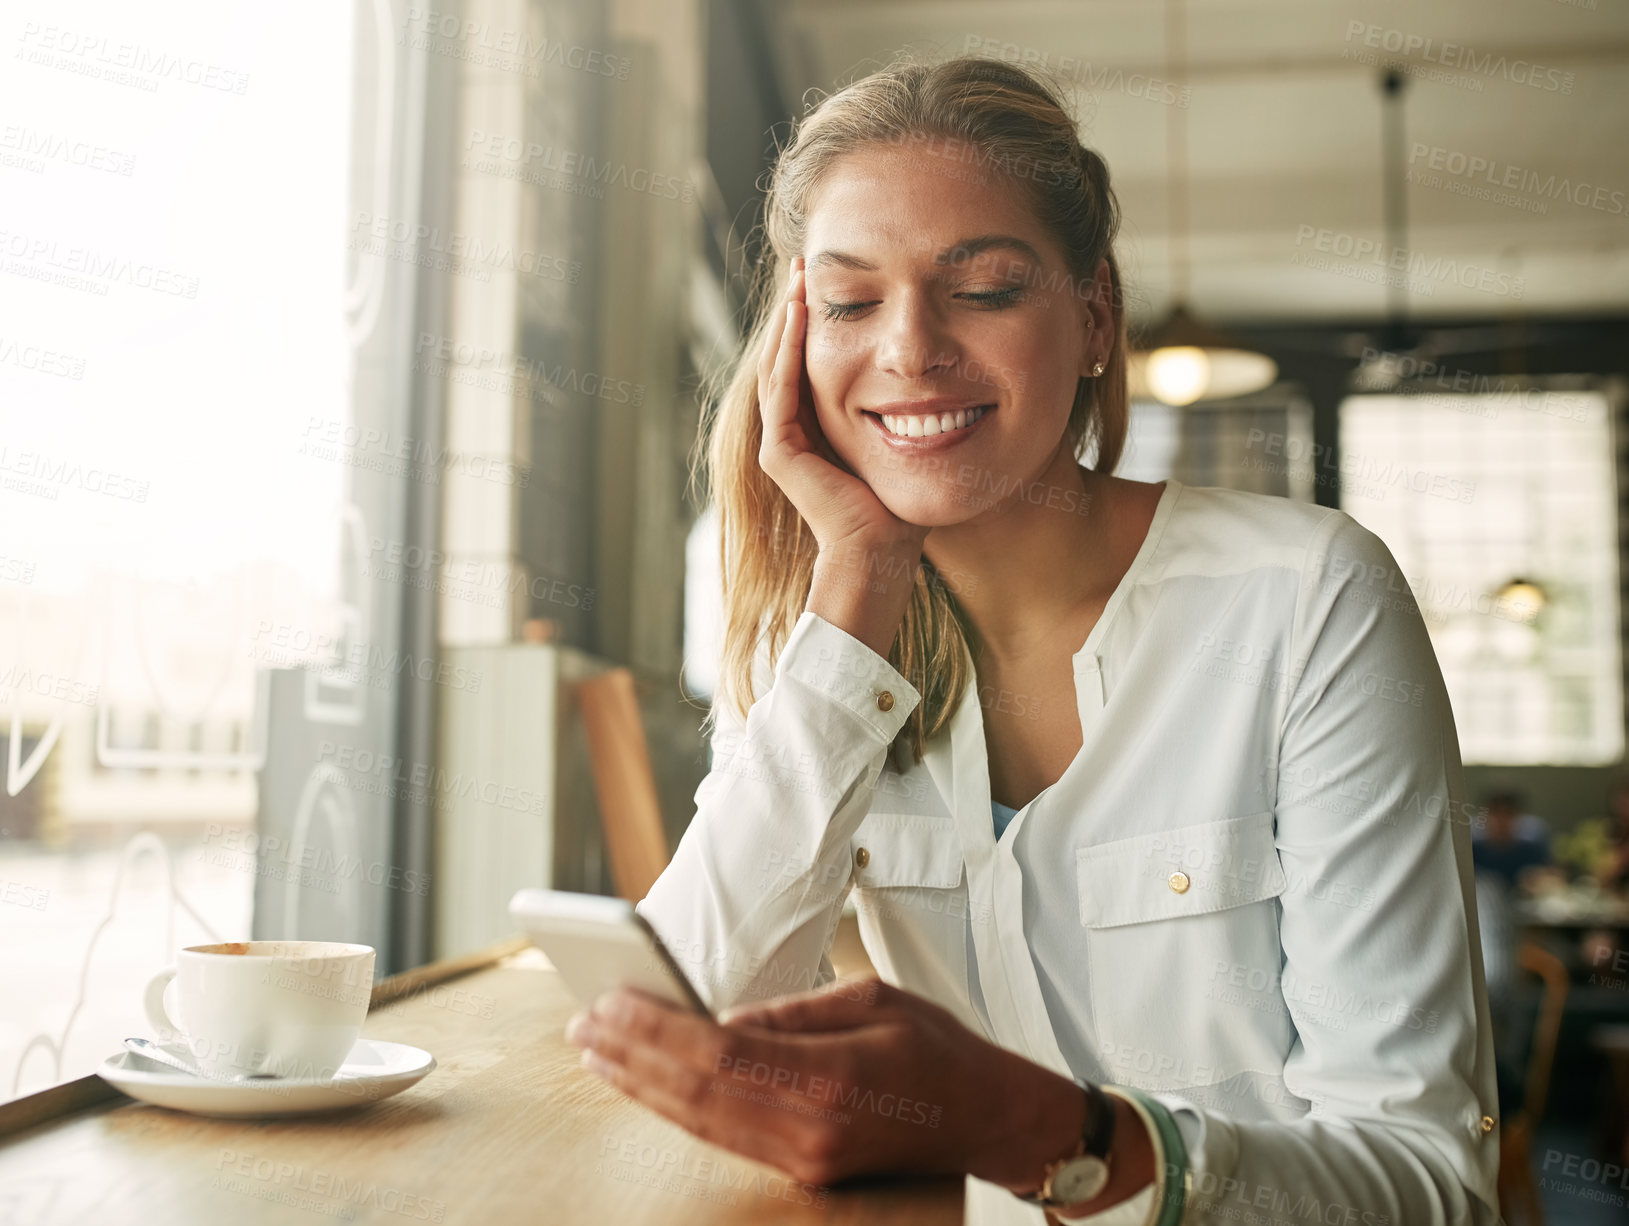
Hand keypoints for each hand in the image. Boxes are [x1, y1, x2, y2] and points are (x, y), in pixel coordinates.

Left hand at [564, 976, 1087, 1190]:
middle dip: (631, 1056)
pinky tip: (646, 1086)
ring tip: (596, 1052)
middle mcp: (811, 1130)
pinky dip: (676, 1109)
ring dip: (640, 1086)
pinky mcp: (806, 1173)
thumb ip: (790, 1013)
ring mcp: (806, 1160)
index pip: (716, 1054)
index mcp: (830, 1077)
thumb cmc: (941, 1050)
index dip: (655, 1029)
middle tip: (583, 1024)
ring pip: (701, 1122)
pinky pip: (725, 1137)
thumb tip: (717, 1021)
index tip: (611, 1001)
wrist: (991, 1120)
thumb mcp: (871, 1000)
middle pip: (695, 1093)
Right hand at [758, 257, 928, 556]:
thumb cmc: (902, 508)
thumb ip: (904, 410)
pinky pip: (782, 389)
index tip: (828, 279)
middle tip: (804, 262)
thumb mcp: (905, 440)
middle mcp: (790, 434)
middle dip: (795, 308)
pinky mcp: (779, 453)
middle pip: (785, 356)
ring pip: (778, 365)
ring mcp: (780, 443)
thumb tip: (938, 371)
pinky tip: (800, 314)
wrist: (883, 553)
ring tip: (799, 277)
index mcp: (815, 430)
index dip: (815, 320)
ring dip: (788, 319)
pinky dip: (789, 349)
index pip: (807, 362)